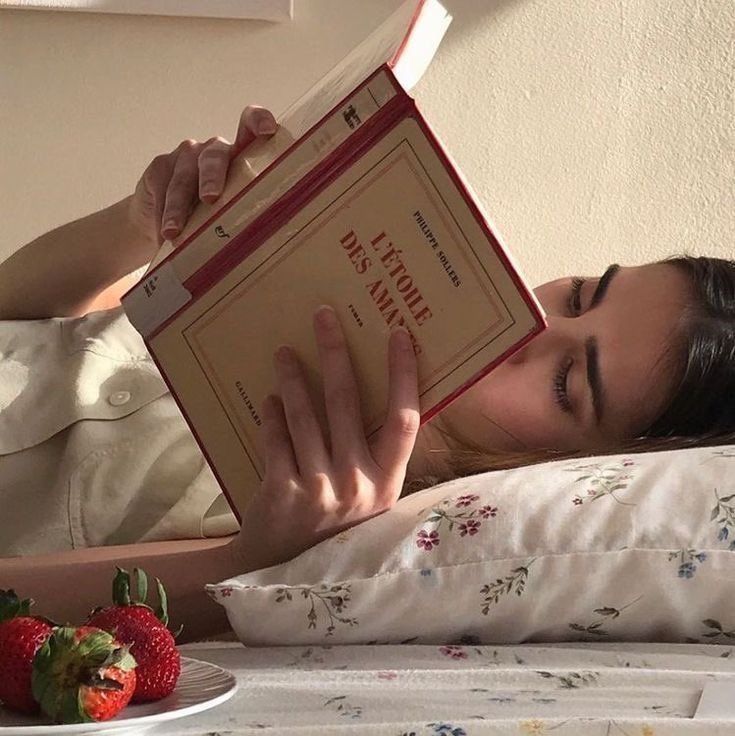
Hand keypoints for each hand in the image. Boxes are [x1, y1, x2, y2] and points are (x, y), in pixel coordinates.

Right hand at [126, 105, 277, 246]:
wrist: (162, 226)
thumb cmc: (211, 222)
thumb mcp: (233, 217)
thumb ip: (247, 216)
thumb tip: (266, 247)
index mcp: (241, 158)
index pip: (250, 127)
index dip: (259, 121)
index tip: (268, 131)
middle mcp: (214, 152)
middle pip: (215, 155)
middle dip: (213, 176)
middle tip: (210, 198)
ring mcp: (186, 156)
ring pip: (184, 177)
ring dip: (178, 207)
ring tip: (174, 233)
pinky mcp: (160, 166)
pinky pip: (162, 188)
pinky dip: (161, 213)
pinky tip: (161, 233)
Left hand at [231, 306, 420, 571]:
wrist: (284, 571)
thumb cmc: (333, 529)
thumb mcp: (367, 499)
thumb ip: (371, 456)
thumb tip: (370, 390)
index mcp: (388, 483)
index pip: (404, 419)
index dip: (403, 374)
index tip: (398, 334)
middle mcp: (359, 485)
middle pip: (348, 403)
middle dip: (335, 353)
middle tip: (323, 316)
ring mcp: (320, 490)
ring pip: (305, 415)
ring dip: (293, 378)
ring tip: (283, 353)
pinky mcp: (282, 493)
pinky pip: (276, 439)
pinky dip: (271, 415)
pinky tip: (269, 399)